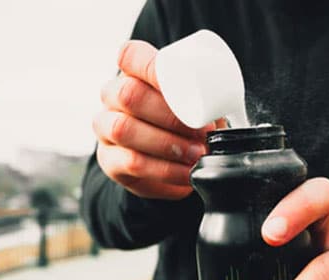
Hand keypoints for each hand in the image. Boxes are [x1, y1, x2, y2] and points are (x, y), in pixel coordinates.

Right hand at [93, 40, 224, 199]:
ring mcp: (105, 128)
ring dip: (167, 145)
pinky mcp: (109, 160)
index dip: (153, 67)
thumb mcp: (194, 106)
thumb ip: (206, 101)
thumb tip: (222, 107)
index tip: (182, 83)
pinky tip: (186, 174)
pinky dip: (165, 171)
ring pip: (125, 129)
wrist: (167, 162)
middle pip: (130, 95)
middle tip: (202, 133)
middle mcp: (112, 96)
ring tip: (196, 155)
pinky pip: (132, 163)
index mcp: (132, 72)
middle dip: (170, 116)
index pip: (130, 56)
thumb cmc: (183, 125)